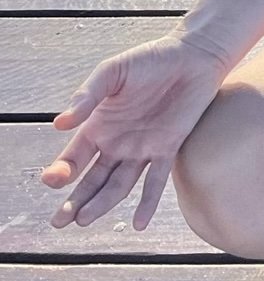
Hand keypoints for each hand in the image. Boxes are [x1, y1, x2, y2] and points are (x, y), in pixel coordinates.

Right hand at [39, 31, 231, 231]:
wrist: (194, 56)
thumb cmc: (150, 59)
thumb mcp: (113, 71)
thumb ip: (88, 95)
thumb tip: (59, 123)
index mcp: (99, 124)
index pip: (75, 156)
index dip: (61, 170)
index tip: (52, 181)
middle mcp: (118, 142)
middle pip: (92, 179)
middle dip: (74, 200)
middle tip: (58, 221)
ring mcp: (142, 149)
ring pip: (118, 185)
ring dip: (101, 203)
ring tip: (84, 220)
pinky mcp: (168, 149)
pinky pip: (156, 181)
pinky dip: (147, 203)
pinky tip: (138, 224)